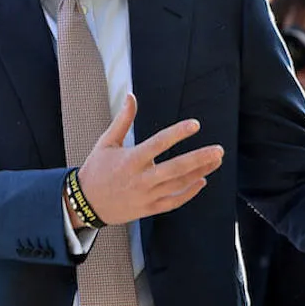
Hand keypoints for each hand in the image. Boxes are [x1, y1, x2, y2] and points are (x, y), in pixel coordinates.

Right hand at [76, 94, 224, 225]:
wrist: (86, 202)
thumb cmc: (97, 169)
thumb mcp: (106, 142)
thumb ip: (123, 120)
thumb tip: (131, 96)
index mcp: (130, 160)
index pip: (158, 143)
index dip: (178, 133)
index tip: (195, 125)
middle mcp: (140, 179)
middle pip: (175, 168)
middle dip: (199, 159)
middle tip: (219, 150)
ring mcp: (146, 196)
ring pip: (178, 185)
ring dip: (200, 173)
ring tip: (216, 161)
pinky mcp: (149, 209)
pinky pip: (174, 202)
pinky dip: (190, 193)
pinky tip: (202, 181)